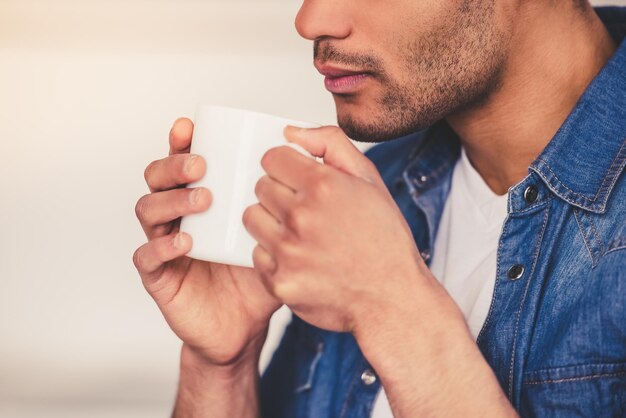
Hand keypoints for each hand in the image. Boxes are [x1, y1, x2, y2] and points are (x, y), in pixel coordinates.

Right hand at [133, 118, 280, 366]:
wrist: (246, 325)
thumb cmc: (260, 273)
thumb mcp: (277, 232)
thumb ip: (289, 198)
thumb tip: (308, 156)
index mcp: (200, 200)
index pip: (182, 162)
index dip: (179, 142)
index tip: (190, 127)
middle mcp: (178, 216)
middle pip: (156, 178)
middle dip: (173, 165)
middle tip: (200, 165)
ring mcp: (164, 244)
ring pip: (147, 210)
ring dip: (171, 199)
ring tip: (203, 199)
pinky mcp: (159, 277)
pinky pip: (147, 256)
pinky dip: (162, 245)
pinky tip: (185, 241)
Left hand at [242, 126, 433, 333]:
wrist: (391, 298)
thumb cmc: (384, 240)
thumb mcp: (369, 179)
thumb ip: (330, 143)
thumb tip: (290, 132)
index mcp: (323, 185)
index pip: (272, 158)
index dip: (285, 167)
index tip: (296, 178)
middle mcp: (301, 216)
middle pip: (261, 187)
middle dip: (278, 193)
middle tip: (304, 210)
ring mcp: (288, 251)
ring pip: (252, 218)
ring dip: (270, 222)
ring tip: (299, 234)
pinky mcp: (279, 281)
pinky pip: (256, 254)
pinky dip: (273, 255)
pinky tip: (299, 259)